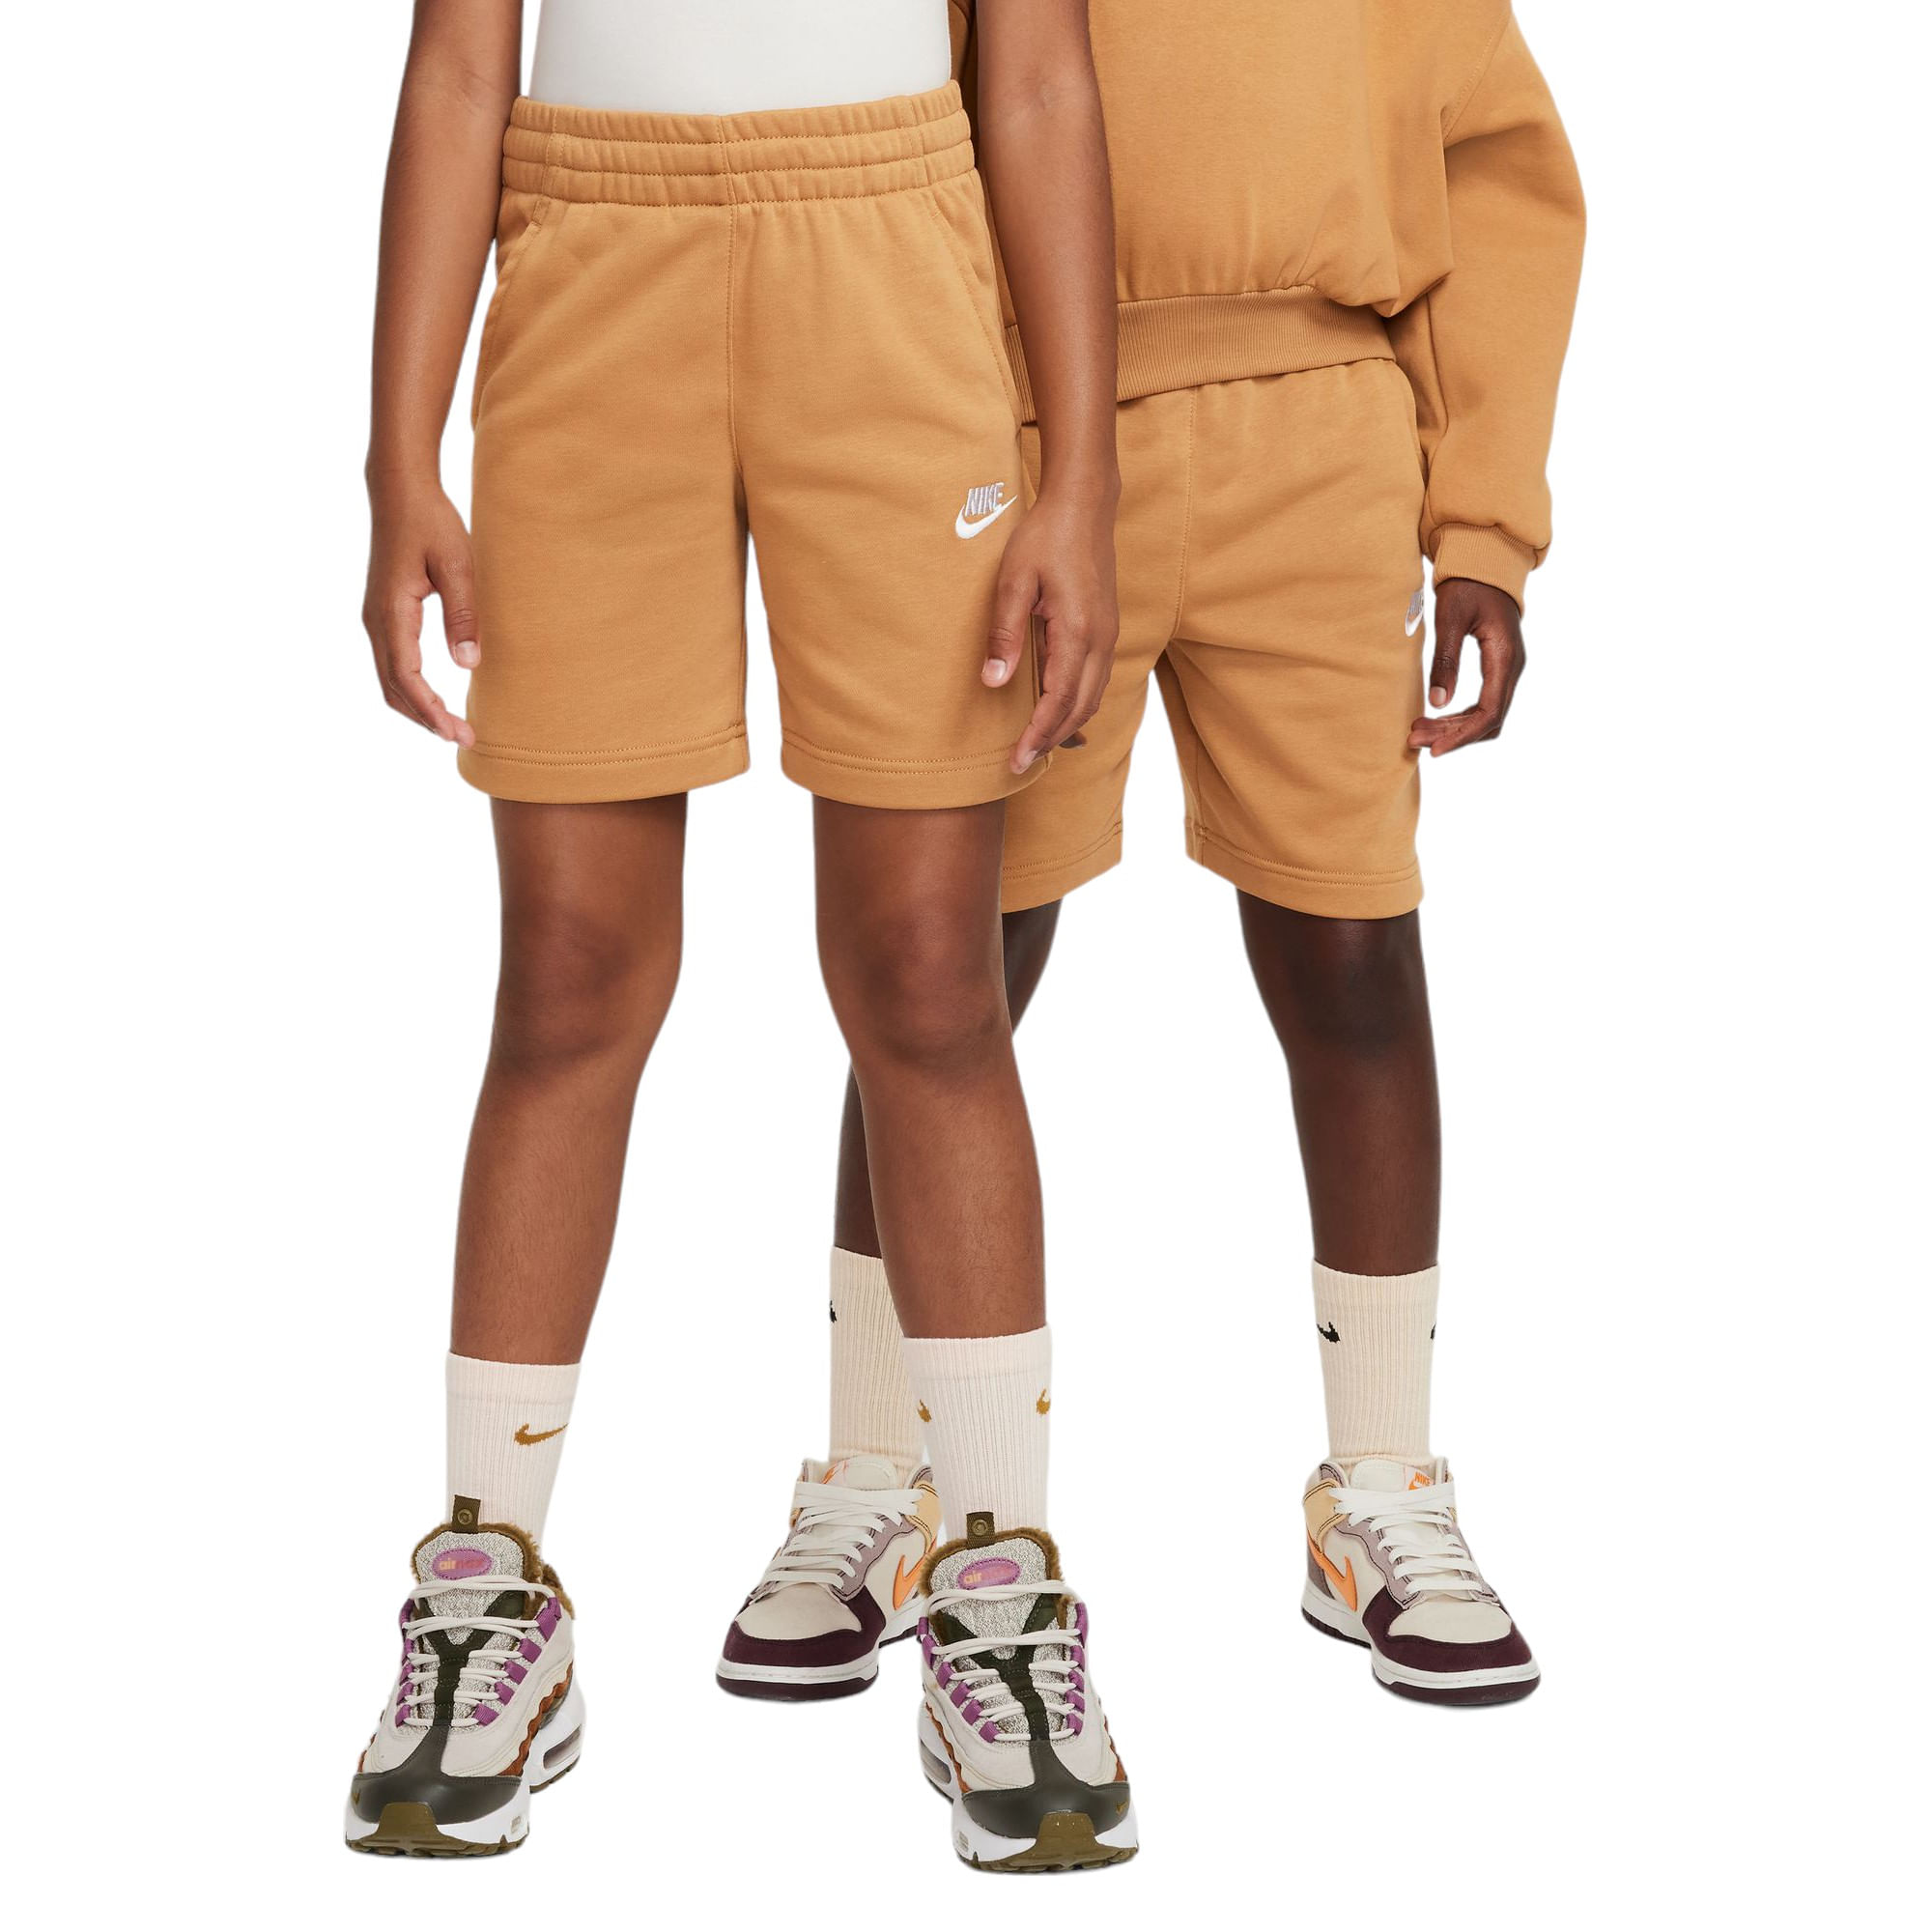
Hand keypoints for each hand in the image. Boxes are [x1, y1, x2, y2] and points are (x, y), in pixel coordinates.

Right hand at [362, 474, 480, 747]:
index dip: (431, 711)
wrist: (400, 493)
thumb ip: (463, 614)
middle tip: (464, 738)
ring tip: (452, 726)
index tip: (459, 733)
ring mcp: (375, 619)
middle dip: (426, 719)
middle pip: (393, 689)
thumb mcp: (458, 565)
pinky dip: (411, 689)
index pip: (407, 678)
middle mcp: (375, 621)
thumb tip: (468, 665)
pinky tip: (435, 698)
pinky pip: (392, 664)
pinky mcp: (382, 615)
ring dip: (418, 708)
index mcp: (391, 612)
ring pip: (389, 680)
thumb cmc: (431, 523)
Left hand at [983, 484, 1119, 773]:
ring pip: (1093, 698)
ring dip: (1066, 726)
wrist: (1084, 505)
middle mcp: (1101, 639)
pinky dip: (1078, 706)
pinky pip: (1096, 681)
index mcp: (1078, 630)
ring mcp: (1108, 635)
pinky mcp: (1106, 629)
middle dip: (1051, 740)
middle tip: (1020, 763)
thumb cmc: (1045, 537)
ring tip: (1036, 745)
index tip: (1016, 760)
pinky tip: (1057, 715)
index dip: (1037, 735)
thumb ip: (1004, 633)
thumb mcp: (1012, 580)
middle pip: (1080, 708)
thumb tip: (994, 682)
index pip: (1059, 700)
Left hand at [1407, 577, 1525, 757]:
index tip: (1435, 750)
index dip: (1462, 736)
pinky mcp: (1497, 668)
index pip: (1489, 712)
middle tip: (1414, 739)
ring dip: (1454, 728)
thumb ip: (1446, 660)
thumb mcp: (1450, 619)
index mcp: (1504, 657)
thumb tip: (1438, 703)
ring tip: (1417, 732)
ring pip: (1485, 715)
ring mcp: (1507, 669)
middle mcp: (1512, 668)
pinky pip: (1482, 703)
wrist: (1483, 564)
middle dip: (1452, 735)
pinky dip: (1458, 716)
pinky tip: (1433, 718)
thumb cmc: (1467, 586)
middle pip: (1488, 720)